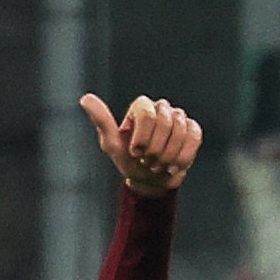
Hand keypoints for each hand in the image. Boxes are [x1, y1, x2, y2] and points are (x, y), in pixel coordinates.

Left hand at [81, 93, 201, 195]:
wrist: (149, 181)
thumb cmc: (129, 161)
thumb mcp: (112, 145)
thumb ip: (102, 122)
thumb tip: (85, 98)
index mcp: (141, 106)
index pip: (147, 113)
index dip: (143, 137)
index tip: (136, 153)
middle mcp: (160, 107)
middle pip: (165, 122)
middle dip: (156, 149)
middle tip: (148, 162)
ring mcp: (178, 118)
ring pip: (181, 130)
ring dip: (169, 155)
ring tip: (160, 164)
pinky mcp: (192, 130)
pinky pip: (194, 136)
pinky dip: (184, 154)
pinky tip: (175, 165)